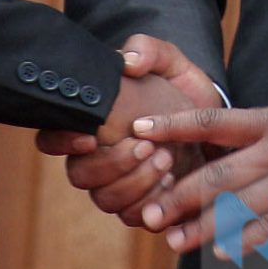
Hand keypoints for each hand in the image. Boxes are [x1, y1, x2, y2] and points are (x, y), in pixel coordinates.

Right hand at [35, 37, 224, 225]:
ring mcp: (118, 186)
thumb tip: (128, 61)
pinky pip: (134, 218)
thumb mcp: (170, 63)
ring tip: (166, 159)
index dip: (61, 141)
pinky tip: (173, 182)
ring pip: (106, 200)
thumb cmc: (181, 91)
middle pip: (79, 176)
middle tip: (146, 146)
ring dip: (136, 183)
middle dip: (112, 164)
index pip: (51, 138)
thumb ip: (148, 51)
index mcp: (90, 125)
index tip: (90, 136)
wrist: (216, 125)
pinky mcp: (143, 207)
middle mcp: (96, 160)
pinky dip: (152, 203)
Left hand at [130, 85, 267, 257]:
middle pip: (219, 172)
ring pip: (241, 205)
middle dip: (179, 194)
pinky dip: (249, 241)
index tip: (138, 130)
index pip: (214, 119)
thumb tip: (241, 133)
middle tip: (147, 213)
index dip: (174, 124)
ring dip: (204, 227)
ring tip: (175, 243)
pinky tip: (227, 254)